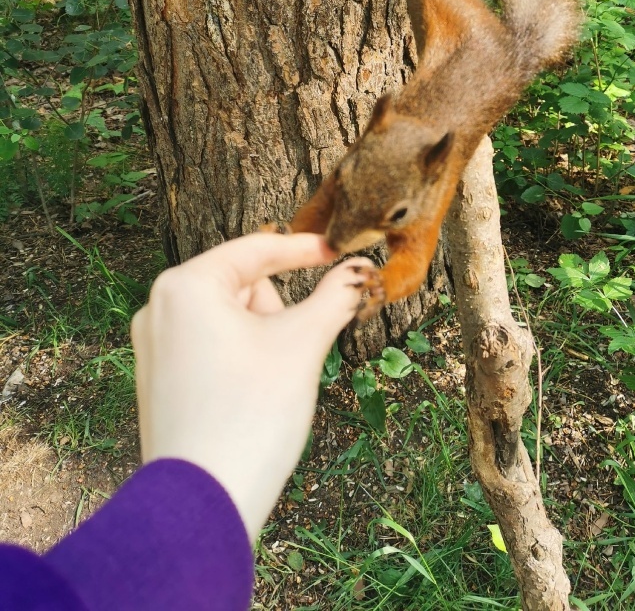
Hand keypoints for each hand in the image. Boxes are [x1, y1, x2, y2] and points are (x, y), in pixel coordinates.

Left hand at [131, 232, 375, 541]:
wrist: (202, 505)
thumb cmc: (249, 416)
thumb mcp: (302, 345)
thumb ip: (336, 296)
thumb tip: (362, 270)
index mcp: (186, 286)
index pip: (256, 248)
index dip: (304, 250)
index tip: (339, 251)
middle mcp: (159, 307)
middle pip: (242, 287)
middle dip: (277, 312)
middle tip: (293, 352)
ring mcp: (153, 347)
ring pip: (229, 320)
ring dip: (262, 338)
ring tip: (270, 385)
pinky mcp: (157, 381)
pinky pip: (210, 349)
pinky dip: (241, 360)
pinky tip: (251, 398)